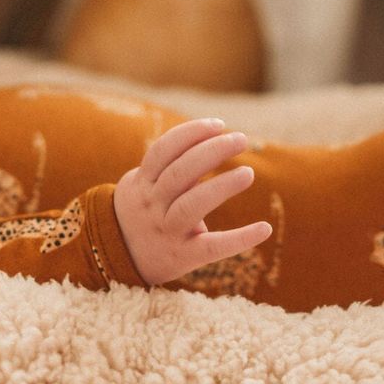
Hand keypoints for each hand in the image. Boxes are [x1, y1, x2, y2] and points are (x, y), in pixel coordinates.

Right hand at [113, 118, 271, 285]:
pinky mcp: (182, 257)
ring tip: (248, 173)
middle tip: (241, 139)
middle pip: (179, 173)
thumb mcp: (143, 185)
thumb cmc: (143, 212)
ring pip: (192, 205)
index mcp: (141, 183)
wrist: (119, 259)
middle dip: (211, 151)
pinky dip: (240, 239)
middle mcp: (151, 205)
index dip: (190, 134)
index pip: (163, 151)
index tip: (218, 125)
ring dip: (221, 186)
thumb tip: (212, 143)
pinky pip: (212, 248)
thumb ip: (171, 166)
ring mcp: (166, 231)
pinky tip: (264, 228)